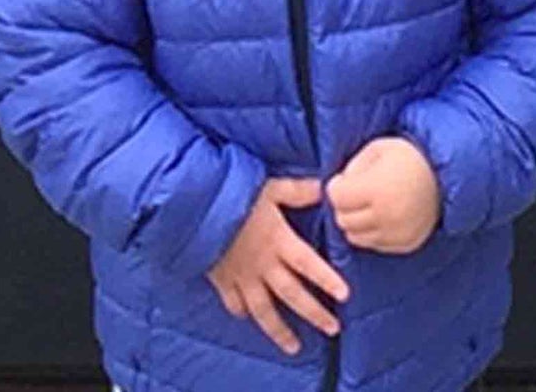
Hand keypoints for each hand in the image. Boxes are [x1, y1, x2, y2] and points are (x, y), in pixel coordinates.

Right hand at [207, 177, 349, 354]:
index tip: (345, 296)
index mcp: (278, 241)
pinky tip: (246, 318)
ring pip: (264, 309)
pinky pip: (232, 301)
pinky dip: (240, 311)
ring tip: (295, 347)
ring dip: (279, 330)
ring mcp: (241, 275)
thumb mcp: (267, 188)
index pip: (308, 264)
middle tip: (332, 329)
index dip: (326, 279)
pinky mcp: (220, 278)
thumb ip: (295, 191)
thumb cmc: (231, 195)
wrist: (190, 209)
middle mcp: (263, 264)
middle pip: (292, 294)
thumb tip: (324, 189)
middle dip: (313, 313)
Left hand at [327, 136, 440, 254]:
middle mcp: (387, 215)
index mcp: (377, 189)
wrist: (448, 177)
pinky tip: (382, 217)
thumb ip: (352, 167)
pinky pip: (374, 245)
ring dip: (356, 222)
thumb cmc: (408, 158)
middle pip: (343, 219)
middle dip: (344, 206)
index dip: (337, 186)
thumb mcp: (377, 149)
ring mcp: (397, 233)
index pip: (336, 197)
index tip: (345, 180)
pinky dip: (372, 233)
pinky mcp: (407, 244)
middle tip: (356, 194)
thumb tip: (335, 188)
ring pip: (355, 236)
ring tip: (368, 205)